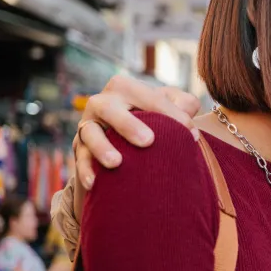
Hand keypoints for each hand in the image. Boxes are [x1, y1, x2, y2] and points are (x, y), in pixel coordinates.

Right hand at [74, 75, 200, 188]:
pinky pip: (80, 158)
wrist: (127, 134)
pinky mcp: (79, 146)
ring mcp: (88, 124)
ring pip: (89, 133)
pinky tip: (94, 183)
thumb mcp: (171, 104)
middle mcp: (102, 102)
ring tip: (116, 163)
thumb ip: (184, 104)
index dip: (172, 114)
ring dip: (101, 148)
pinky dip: (84, 170)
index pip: (149, 97)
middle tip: (148, 141)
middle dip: (128, 124)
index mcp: (126, 87)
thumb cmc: (155, 115)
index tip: (192, 136)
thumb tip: (187, 115)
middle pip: (110, 109)